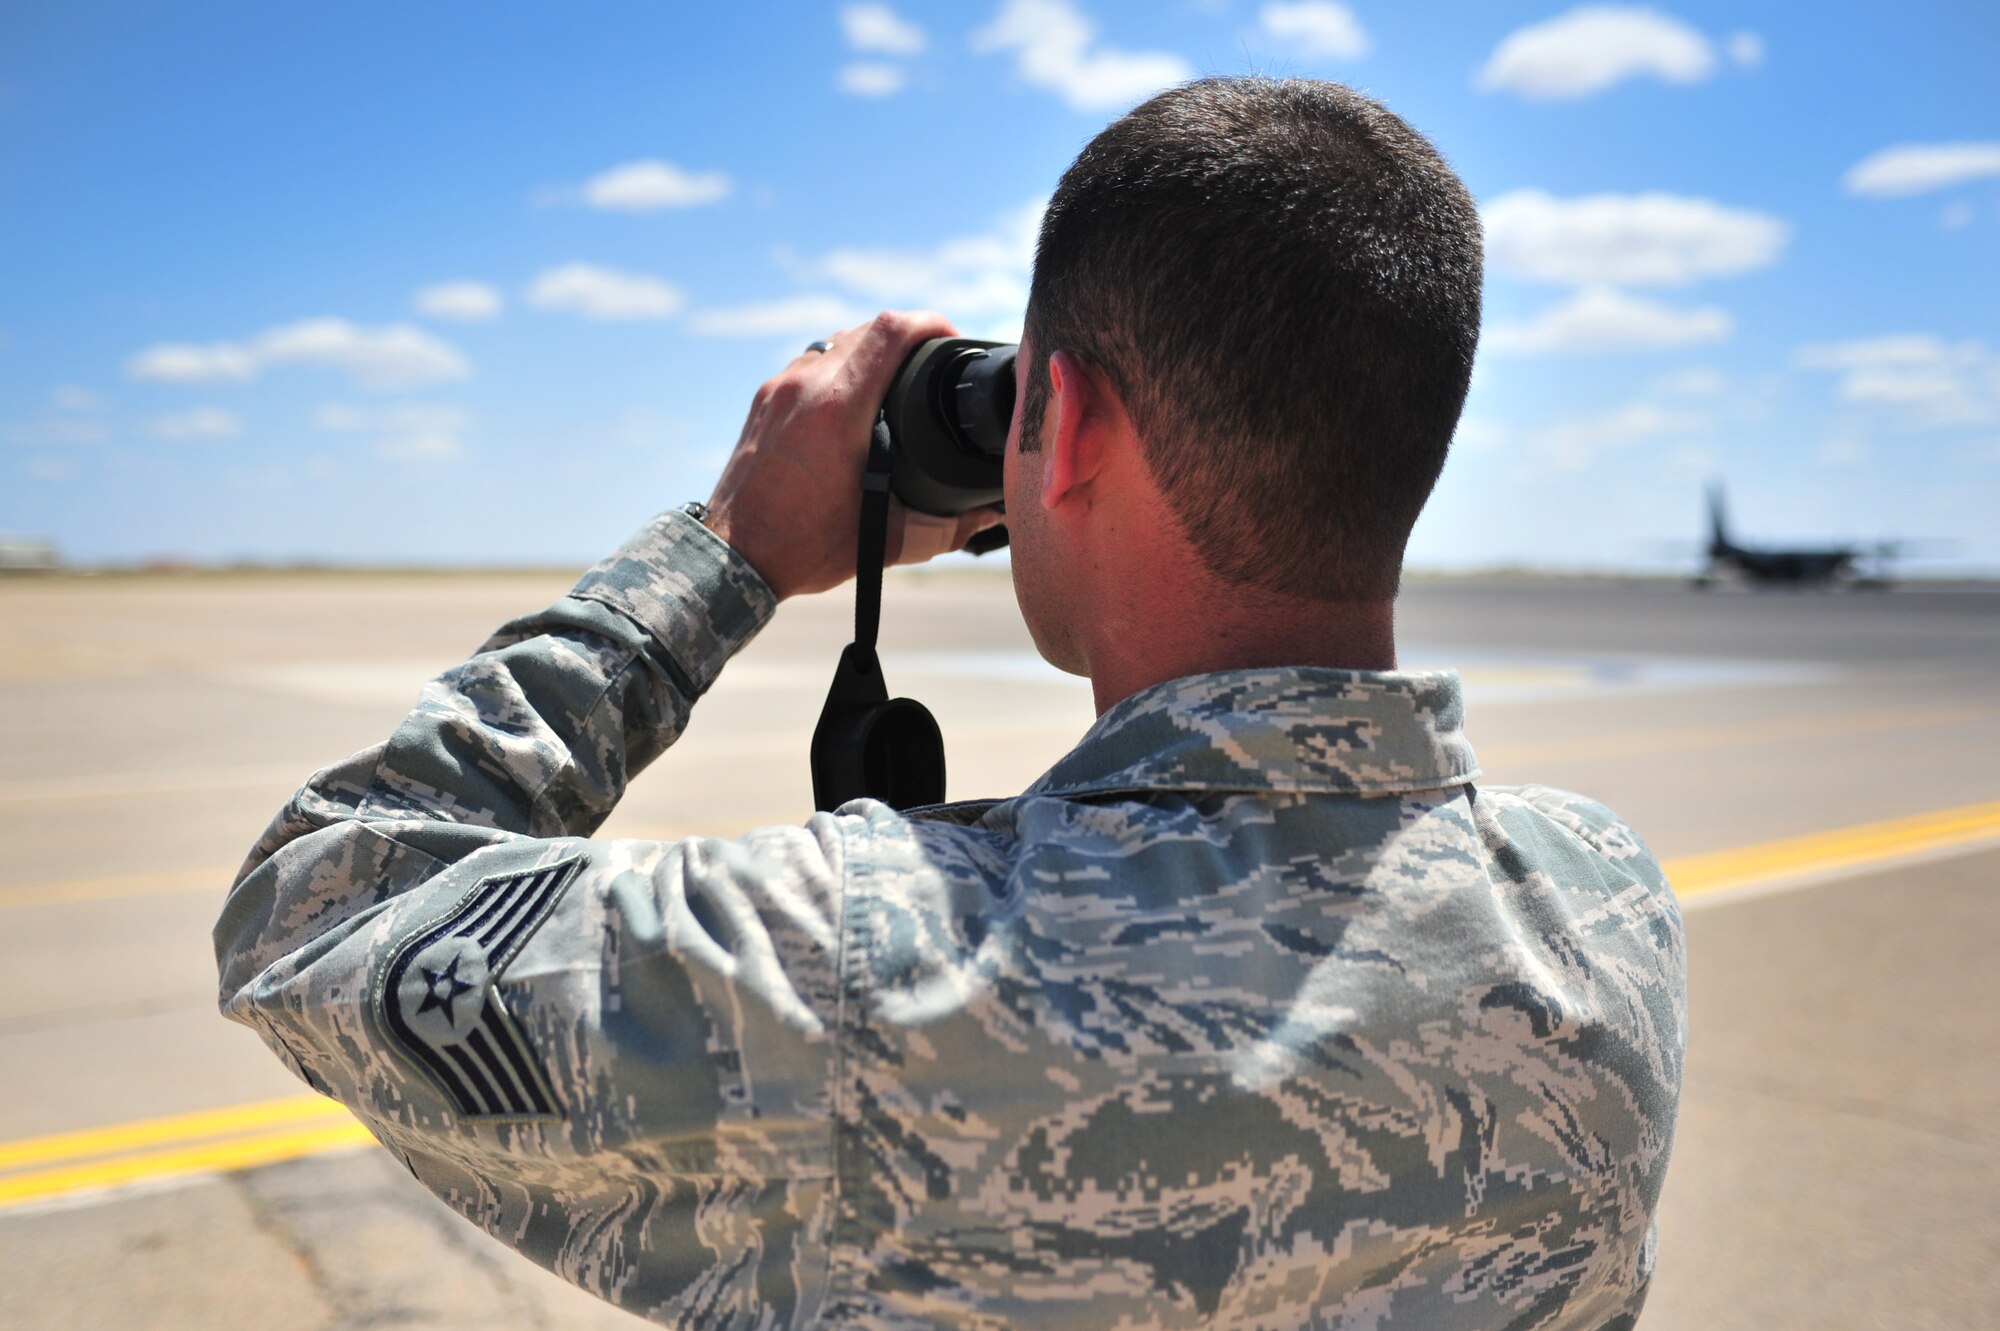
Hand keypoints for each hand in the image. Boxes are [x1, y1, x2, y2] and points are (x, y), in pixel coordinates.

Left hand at [704, 310, 1004, 600]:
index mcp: (839, 408)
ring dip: (869, 351)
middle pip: (866, 328)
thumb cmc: (804, 548)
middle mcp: (805, 386)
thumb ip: (947, 527)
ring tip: (896, 380)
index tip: (952, 338)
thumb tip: (991, 517)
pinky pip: (809, 365)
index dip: (931, 323)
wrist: (733, 559)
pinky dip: (838, 370)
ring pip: (835, 343)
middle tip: (931, 362)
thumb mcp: (888, 540)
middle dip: (905, 337)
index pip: (892, 330)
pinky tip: (852, 401)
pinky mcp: (762, 401)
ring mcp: (778, 389)